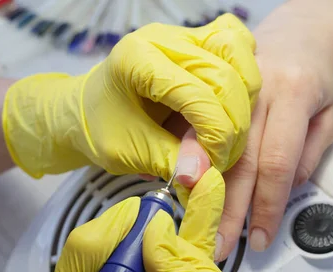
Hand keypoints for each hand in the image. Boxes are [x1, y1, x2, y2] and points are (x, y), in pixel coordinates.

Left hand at [2, 14, 260, 183]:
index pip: (197, 96)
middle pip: (224, 76)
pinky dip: (244, 70)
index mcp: (137, 60)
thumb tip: (208, 177)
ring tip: (230, 132)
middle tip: (223, 157)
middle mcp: (163, 37)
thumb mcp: (130, 152)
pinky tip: (234, 100)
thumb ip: (171, 161)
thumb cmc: (102, 129)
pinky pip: (235, 42)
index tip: (215, 165)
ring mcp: (182, 33)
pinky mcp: (196, 38)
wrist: (88, 110)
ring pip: (237, 54)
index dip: (216, 136)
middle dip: (233, 124)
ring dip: (244, 98)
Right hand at [176, 2, 332, 259]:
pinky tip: (181, 185)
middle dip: (230, 210)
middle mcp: (257, 91)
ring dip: (205, 191)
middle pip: (240, 161)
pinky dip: (188, 160)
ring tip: (198, 224)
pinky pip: (194, 128)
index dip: (267, 205)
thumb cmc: (316, 76)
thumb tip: (281, 191)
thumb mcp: (329, 114)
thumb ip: (308, 154)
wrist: (298, 30)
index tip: (260, 236)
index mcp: (293, 95)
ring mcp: (230, 88)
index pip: (277, 163)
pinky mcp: (212, 89)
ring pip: (213, 147)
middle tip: (221, 246)